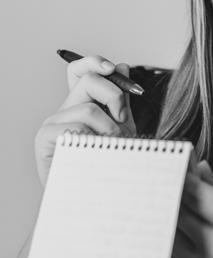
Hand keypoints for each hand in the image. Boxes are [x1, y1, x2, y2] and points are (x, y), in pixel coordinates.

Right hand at [34, 55, 136, 186]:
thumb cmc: (109, 161)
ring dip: (110, 129)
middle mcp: (66, 108)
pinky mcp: (45, 138)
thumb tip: (123, 66)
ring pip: (89, 109)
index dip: (94, 62)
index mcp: (82, 102)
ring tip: (114, 146)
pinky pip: (76, 127)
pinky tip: (96, 152)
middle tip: (122, 120)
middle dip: (114, 96)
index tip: (113, 68)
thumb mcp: (121, 126)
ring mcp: (53, 122)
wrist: (96, 195)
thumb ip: (121, 99)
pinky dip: (94, 139)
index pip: (80, 70)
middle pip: (89, 80)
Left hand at [171, 161, 212, 257]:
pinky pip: (167, 250)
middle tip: (167, 173)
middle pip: (178, 209)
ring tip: (168, 194)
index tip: (177, 161)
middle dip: (171, 187)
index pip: (196, 193)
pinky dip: (167, 232)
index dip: (182, 174)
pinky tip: (171, 220)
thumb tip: (200, 169)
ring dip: (165, 209)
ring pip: (168, 229)